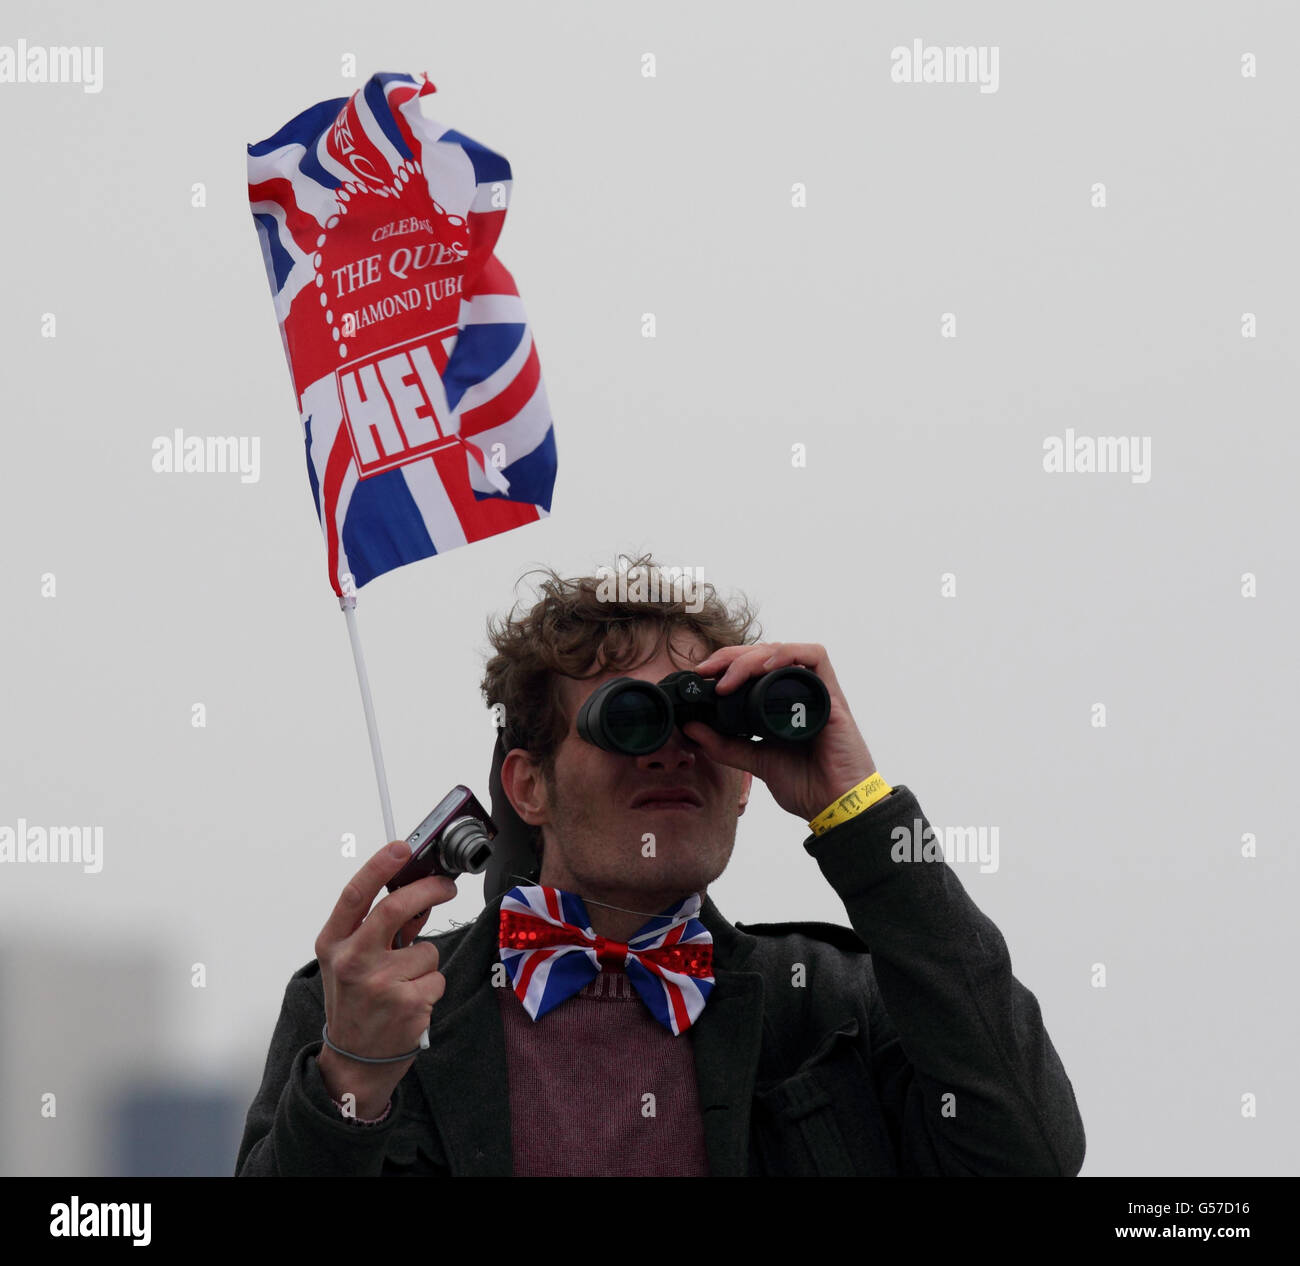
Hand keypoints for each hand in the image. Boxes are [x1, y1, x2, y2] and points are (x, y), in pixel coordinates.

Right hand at [313, 841, 456, 1115]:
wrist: (353, 1063)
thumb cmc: (354, 1003)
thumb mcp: (351, 961)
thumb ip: (379, 928)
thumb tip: (419, 894)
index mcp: (333, 944)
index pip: (354, 895)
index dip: (379, 866)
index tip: (402, 847)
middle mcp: (352, 962)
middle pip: (395, 908)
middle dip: (429, 890)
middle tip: (447, 887)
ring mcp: (380, 984)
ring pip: (427, 950)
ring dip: (425, 964)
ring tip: (404, 986)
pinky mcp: (408, 1004)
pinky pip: (436, 978)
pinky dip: (431, 988)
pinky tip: (411, 1004)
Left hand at [686, 642, 876, 822]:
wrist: (835, 807)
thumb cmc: (807, 785)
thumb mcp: (756, 761)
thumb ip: (725, 745)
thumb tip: (691, 727)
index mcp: (781, 704)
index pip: (753, 667)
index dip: (726, 663)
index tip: (701, 675)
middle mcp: (799, 693)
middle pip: (764, 653)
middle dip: (731, 656)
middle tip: (706, 671)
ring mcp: (816, 692)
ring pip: (783, 650)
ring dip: (752, 656)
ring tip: (729, 677)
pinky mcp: (831, 696)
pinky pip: (815, 656)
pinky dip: (788, 653)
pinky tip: (766, 665)